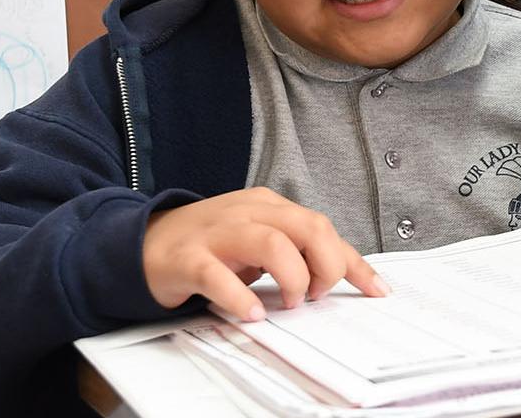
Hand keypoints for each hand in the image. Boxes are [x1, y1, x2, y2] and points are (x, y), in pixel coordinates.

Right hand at [143, 187, 388, 320]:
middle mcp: (248, 212)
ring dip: (292, 278)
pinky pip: (219, 276)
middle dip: (326, 266)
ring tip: (289, 303)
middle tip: (315, 295)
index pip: (324, 228)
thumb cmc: (210, 246)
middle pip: (308, 227)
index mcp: (269, 206)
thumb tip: (338, 274)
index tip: (377, 290)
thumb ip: (294, 252)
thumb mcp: (258, 241)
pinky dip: (241, 298)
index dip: (354, 263)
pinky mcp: (188, 258)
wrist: (143, 244)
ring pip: (272, 243)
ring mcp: (217, 233)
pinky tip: (252, 314)